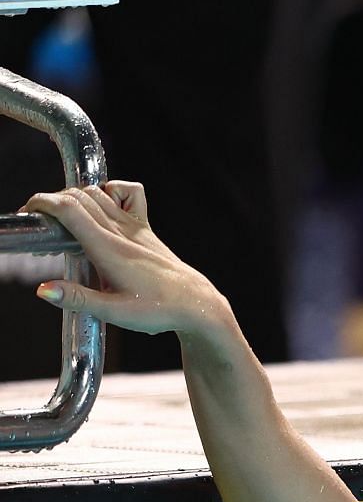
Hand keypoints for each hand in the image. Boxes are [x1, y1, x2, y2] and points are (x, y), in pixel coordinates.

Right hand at [21, 181, 230, 337]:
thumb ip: (77, 299)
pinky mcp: (145, 228)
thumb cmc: (159, 310)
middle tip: (40, 225)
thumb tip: (42, 290)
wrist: (197, 305)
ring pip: (97, 192)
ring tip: (62, 221)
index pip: (68, 208)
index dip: (42, 203)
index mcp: (108, 249)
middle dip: (51, 202)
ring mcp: (135, 226)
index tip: (27, 213)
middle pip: (78, 196)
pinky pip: (129, 192)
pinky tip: (102, 207)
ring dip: (74, 197)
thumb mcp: (114, 312)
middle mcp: (121, 231)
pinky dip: (110, 189)